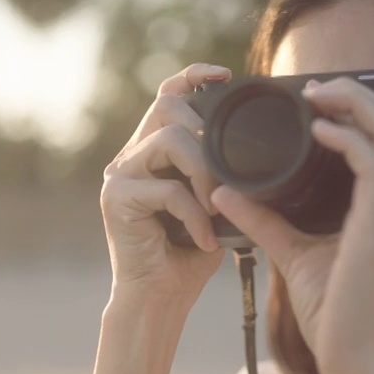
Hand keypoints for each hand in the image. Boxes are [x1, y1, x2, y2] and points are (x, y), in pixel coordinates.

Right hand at [101, 63, 229, 301]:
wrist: (160, 299)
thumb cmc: (189, 255)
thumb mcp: (215, 204)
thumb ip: (223, 173)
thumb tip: (257, 146)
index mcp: (152, 151)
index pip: (167, 95)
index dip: (193, 76)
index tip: (225, 75)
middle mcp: (130, 156)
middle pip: (168, 107)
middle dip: (206, 136)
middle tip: (225, 180)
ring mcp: (119, 175)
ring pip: (169, 140)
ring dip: (204, 174)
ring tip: (216, 210)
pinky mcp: (116, 198)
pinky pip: (167, 189)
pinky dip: (194, 216)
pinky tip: (205, 240)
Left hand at [211, 77, 373, 373]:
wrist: (354, 363)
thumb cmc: (334, 318)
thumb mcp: (293, 255)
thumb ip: (264, 220)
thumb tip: (225, 193)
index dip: (356, 113)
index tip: (314, 102)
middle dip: (356, 96)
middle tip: (313, 88)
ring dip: (353, 103)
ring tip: (315, 94)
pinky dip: (348, 136)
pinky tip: (319, 127)